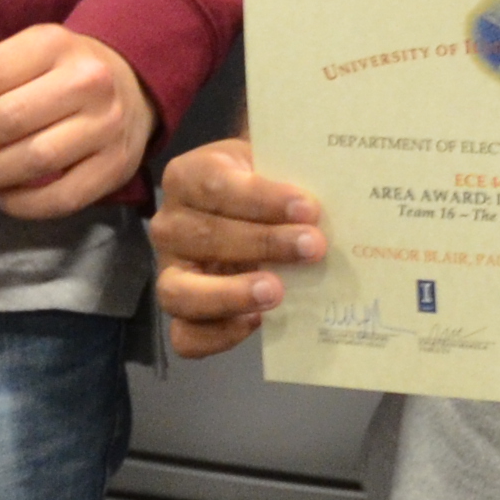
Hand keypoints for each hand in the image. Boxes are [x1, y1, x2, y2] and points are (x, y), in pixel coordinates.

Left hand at [0, 26, 151, 219]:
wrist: (134, 81)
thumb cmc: (62, 70)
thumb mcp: (31, 53)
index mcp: (54, 44)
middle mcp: (85, 82)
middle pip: (6, 119)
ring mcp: (105, 127)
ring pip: (33, 159)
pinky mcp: (117, 167)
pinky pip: (61, 197)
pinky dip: (20, 204)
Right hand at [147, 136, 324, 357]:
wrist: (251, 213)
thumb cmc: (261, 185)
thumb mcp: (271, 164)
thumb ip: (290, 172)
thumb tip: (330, 191)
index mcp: (187, 178)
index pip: (216, 185)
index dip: (262, 199)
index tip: (307, 208)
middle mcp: (169, 225)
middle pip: (204, 236)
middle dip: (263, 243)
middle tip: (312, 247)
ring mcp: (169, 272)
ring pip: (181, 291)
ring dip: (231, 294)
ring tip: (277, 292)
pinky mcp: (182, 312)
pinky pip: (185, 336)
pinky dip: (219, 335)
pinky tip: (258, 321)